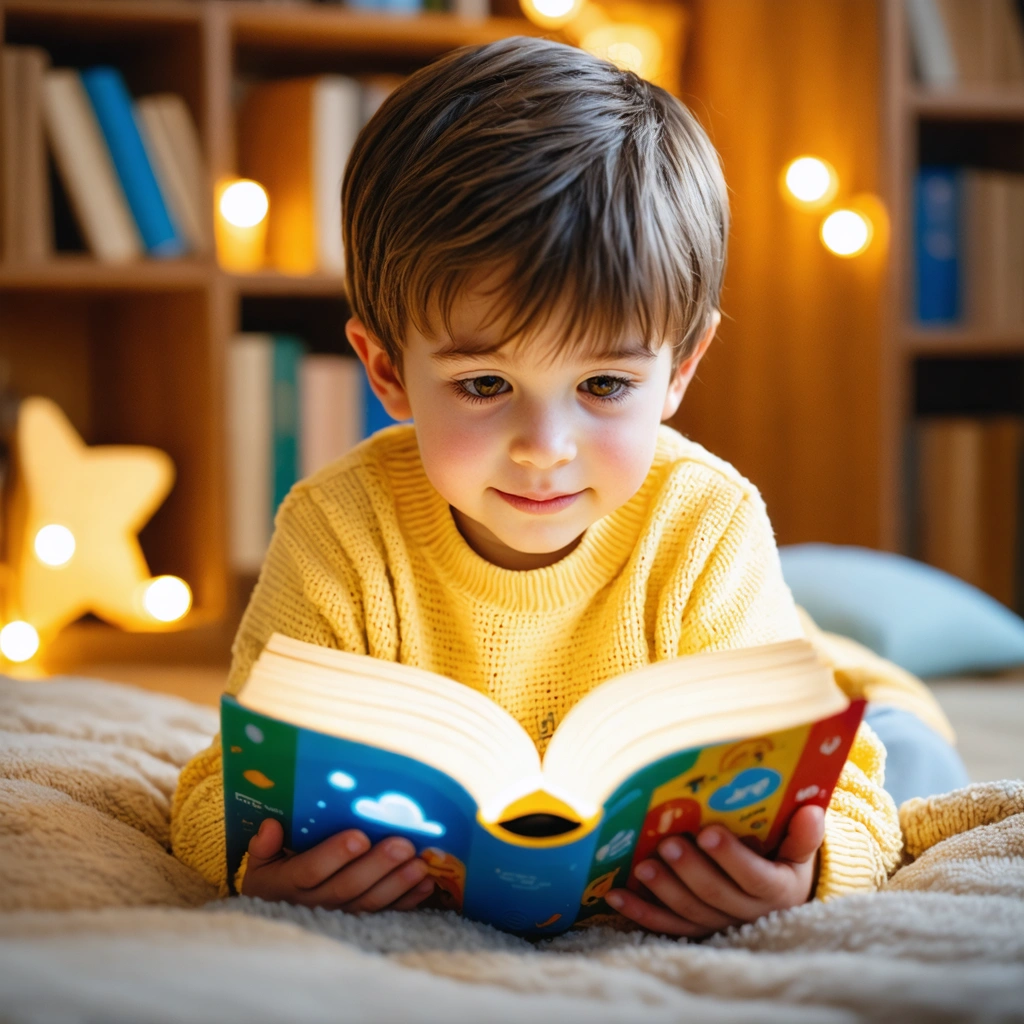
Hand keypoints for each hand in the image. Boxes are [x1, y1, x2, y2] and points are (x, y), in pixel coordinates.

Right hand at [240, 818, 434, 911]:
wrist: (278, 910)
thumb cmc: (274, 873)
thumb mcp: (261, 861)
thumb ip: (264, 844)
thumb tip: (270, 825)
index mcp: (286, 883)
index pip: (310, 871)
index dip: (334, 855)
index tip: (359, 836)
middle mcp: (313, 903)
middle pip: (346, 888)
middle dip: (377, 866)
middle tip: (403, 845)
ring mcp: (338, 916)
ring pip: (369, 903)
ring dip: (397, 884)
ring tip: (420, 864)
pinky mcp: (359, 923)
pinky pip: (384, 913)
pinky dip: (407, 900)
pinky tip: (426, 884)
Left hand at [604, 804, 824, 937]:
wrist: (778, 895)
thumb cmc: (783, 859)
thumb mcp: (799, 849)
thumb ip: (803, 834)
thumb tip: (814, 812)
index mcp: (778, 892)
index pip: (754, 877)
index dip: (730, 857)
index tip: (708, 832)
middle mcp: (748, 913)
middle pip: (716, 895)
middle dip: (690, 869)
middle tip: (669, 843)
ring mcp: (719, 924)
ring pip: (689, 912)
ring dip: (664, 890)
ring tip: (643, 865)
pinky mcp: (695, 930)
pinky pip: (666, 925)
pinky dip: (640, 912)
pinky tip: (616, 896)